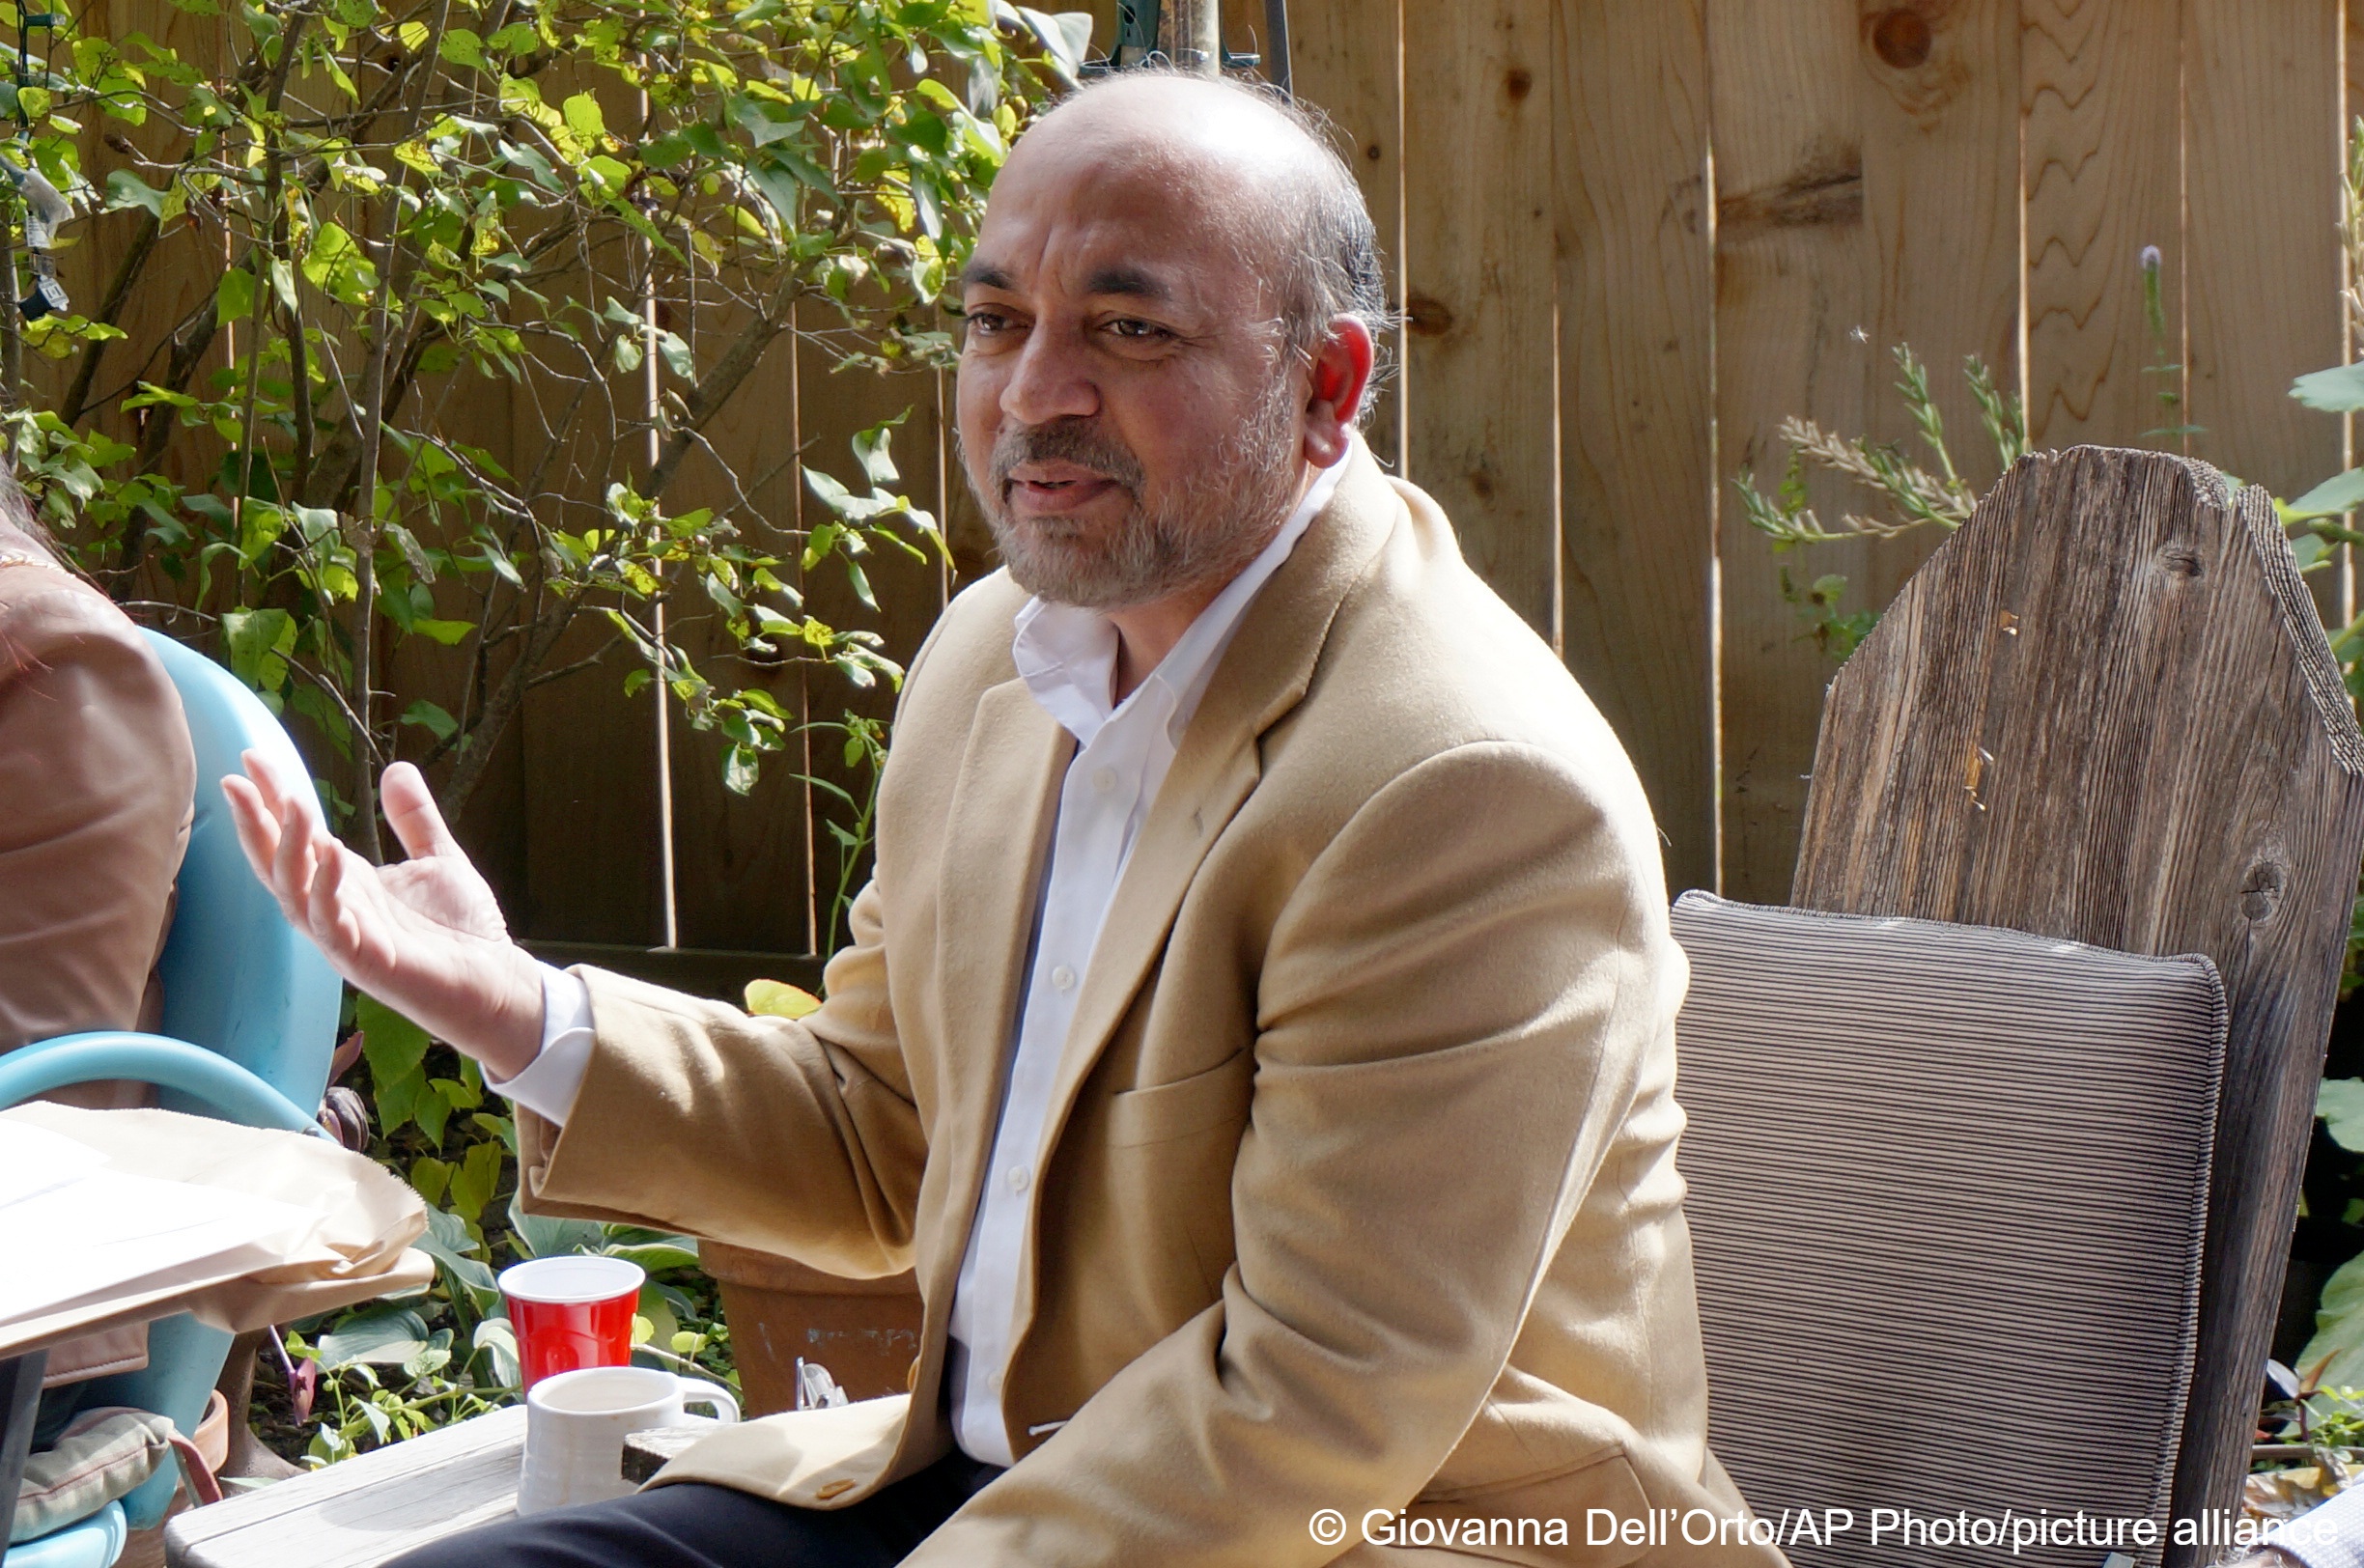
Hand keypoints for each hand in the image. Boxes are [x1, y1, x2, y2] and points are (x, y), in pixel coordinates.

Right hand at [221, 757, 544, 1078]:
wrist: (496, 979)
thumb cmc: (463, 929)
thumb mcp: (438, 858)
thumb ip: (414, 818)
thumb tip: (398, 768)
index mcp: (347, 882)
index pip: (297, 836)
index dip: (273, 799)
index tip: (253, 757)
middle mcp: (335, 907)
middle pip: (277, 862)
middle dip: (255, 822)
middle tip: (236, 779)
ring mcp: (344, 936)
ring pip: (293, 892)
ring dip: (287, 848)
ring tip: (292, 803)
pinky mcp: (364, 960)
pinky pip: (332, 924)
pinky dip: (326, 888)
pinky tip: (331, 852)